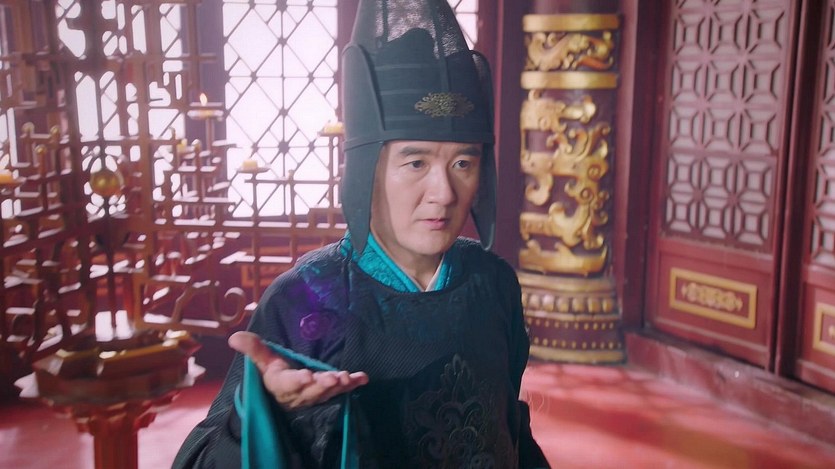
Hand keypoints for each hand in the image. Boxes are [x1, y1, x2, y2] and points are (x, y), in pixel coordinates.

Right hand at [228, 331, 368, 409]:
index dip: (297, 381)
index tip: (305, 377)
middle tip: (333, 378)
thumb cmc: (272, 373)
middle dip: (322, 385)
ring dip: (338, 386)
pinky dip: (352, 385)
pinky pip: (341, 390)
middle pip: (311, 391)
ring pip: (327, 392)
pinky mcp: (327, 392)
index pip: (288, 383)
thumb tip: (233, 337)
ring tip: (347, 378)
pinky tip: (363, 378)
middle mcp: (299, 392)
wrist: (281, 395)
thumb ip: (252, 348)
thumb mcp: (261, 361)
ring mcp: (315, 395)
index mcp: (282, 383)